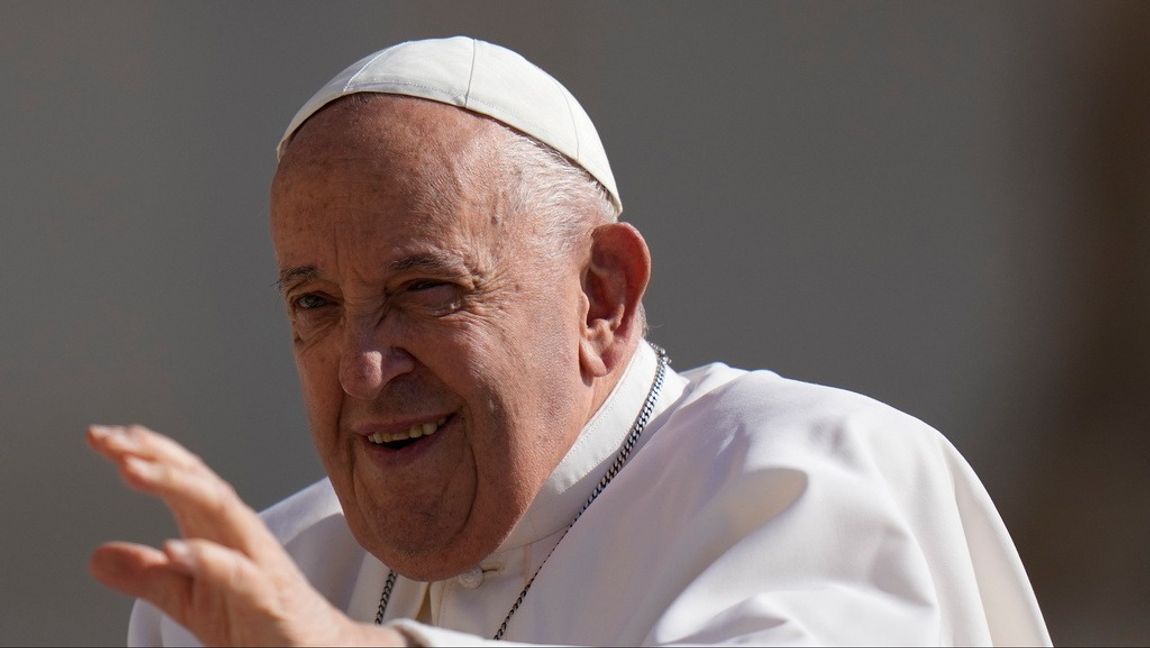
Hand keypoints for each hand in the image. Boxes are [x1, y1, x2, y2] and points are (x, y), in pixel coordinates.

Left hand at [87, 424, 406, 646]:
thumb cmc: (258, 619)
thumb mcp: (189, 600)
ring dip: (176, 484)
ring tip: (132, 470)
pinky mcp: (270, 596)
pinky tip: (172, 548)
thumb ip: (148, 576)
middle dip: (155, 454)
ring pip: (221, 510)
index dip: (143, 453)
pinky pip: (239, 573)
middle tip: (110, 439)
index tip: (100, 436)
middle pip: (199, 481)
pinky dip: (207, 558)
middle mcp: (240, 535)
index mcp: (218, 530)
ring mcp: (258, 562)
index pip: (182, 478)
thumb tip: (97, 556)